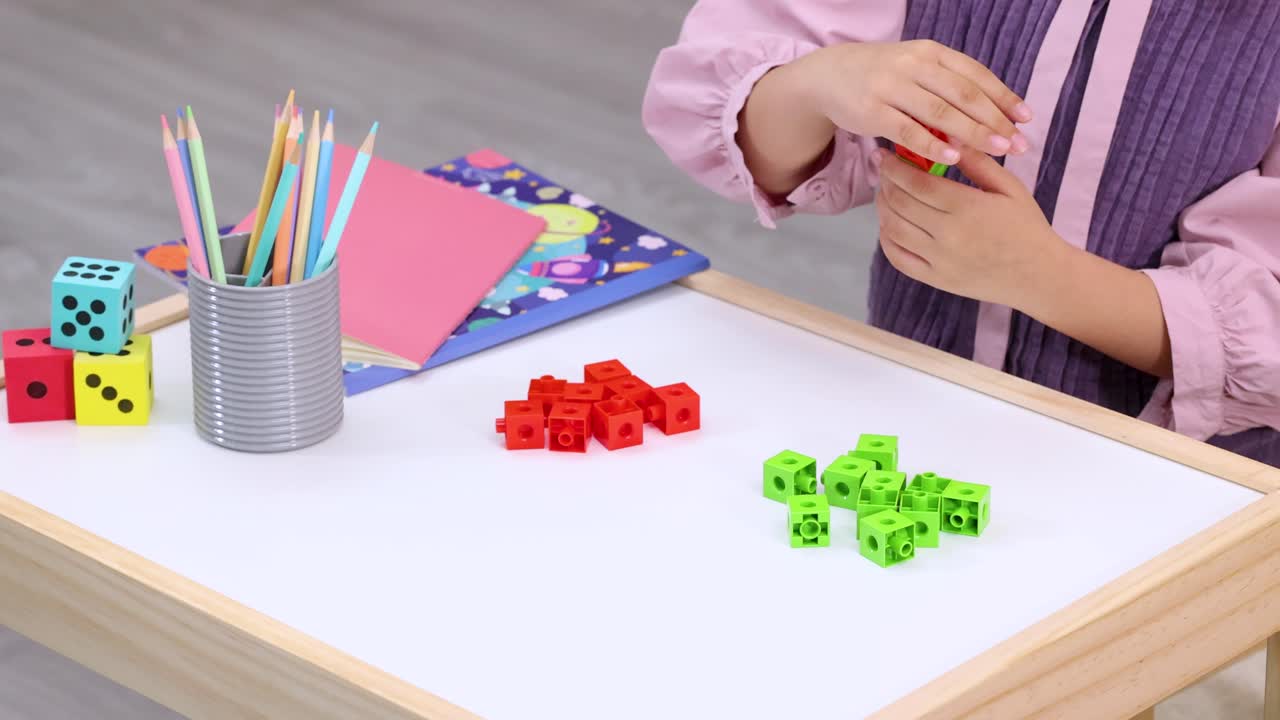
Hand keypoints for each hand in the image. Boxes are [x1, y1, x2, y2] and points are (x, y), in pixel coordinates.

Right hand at [792, 40, 1031, 164]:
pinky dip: (933, 146)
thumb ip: (947, 88)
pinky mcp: (872, 111)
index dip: (1004, 97)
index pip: (976, 75)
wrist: (829, 75)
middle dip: (995, 120)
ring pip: (941, 113)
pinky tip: (954, 158)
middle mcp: (914, 66)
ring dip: (973, 134)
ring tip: (997, 151)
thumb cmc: (882, 76)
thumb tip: (990, 117)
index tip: (1026, 119)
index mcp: (931, 53)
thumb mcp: (916, 69)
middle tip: (1019, 143)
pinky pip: (908, 131)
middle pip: (964, 94)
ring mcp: (892, 87)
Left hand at [874, 147, 1066, 308]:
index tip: (885, 154)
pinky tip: (890, 223)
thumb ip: (977, 162)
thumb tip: (949, 138)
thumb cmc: (1026, 226)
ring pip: (893, 229)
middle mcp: (948, 235)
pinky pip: (897, 258)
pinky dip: (886, 238)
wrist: (1039, 275)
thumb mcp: (1009, 187)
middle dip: (885, 181)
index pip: (916, 182)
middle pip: (899, 203)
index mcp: (967, 207)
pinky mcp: (935, 279)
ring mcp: (938, 260)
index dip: (894, 166)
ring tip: (885, 192)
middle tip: (883, 169)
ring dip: (882, 207)